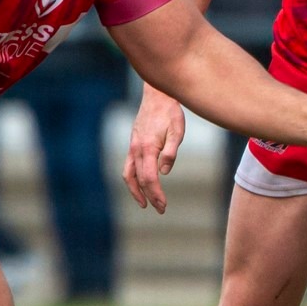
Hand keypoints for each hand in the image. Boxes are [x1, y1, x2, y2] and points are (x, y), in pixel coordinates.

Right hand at [125, 89, 186, 212]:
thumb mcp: (177, 131)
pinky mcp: (133, 144)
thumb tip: (164, 172)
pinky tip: (141, 185)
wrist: (157, 95)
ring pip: (129, 175)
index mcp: (147, 148)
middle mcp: (136, 150)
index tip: (163, 206)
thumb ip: (170, 152)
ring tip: (144, 203)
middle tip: (160, 209)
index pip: (149, 179)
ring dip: (135, 191)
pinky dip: (133, 179)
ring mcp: (132, 147)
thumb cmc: (170, 112)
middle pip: (139, 180)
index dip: (155, 194)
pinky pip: (129, 167)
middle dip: (149, 196)